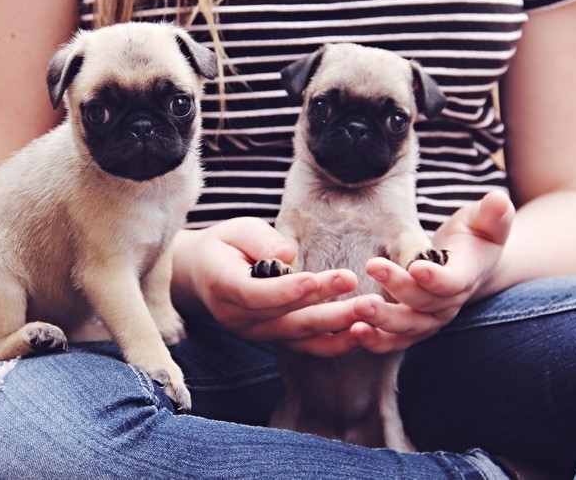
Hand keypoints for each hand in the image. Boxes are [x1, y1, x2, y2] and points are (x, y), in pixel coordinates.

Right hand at [172, 217, 358, 344]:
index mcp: (221, 285)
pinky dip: (334, 343)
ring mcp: (255, 333)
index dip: (284, 290)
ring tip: (371, 310)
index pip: (254, 294)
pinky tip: (362, 333)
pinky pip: (305, 346)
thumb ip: (260, 239)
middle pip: (285, 317)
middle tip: (359, 290)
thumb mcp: (237, 229)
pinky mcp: (273, 338)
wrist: (205, 273)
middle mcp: (237, 317)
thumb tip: (287, 255)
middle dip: (324, 305)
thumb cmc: (226, 244)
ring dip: (337, 324)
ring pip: (299, 334)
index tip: (314, 279)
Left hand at [347, 190, 514, 353]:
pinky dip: (375, 340)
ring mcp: (431, 320)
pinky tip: (353, 331)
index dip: (437, 277)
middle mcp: (449, 304)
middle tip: (372, 267)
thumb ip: (492, 214)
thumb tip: (498, 200)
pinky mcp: (412, 328)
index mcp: (467, 275)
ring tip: (357, 308)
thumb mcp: (486, 221)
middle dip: (398, 287)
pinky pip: (394, 341)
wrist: (469, 266)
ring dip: (382, 320)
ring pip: (408, 327)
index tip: (417, 266)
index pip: (453, 281)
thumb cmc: (474, 237)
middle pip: (424, 302)